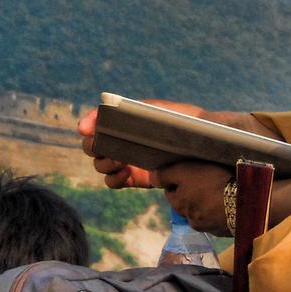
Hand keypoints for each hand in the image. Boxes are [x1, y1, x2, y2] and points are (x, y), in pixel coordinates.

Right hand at [77, 98, 207, 188]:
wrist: (204, 146)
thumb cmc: (184, 122)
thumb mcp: (164, 110)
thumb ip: (140, 110)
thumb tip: (116, 115)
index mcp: (124, 120)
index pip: (98, 119)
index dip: (89, 122)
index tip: (85, 128)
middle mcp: (121, 139)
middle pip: (92, 144)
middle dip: (94, 146)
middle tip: (104, 147)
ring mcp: (125, 159)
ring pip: (100, 164)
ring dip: (103, 164)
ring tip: (119, 162)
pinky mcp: (134, 177)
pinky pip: (112, 181)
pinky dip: (113, 179)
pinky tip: (125, 174)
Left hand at [158, 159, 232, 235]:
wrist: (244, 203)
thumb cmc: (214, 183)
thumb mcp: (187, 172)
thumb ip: (166, 175)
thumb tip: (151, 178)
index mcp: (179, 204)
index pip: (170, 191)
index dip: (178, 181)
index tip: (190, 174)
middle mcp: (189, 219)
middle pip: (185, 204)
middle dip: (190, 194)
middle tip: (204, 182)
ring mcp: (207, 227)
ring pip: (201, 213)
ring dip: (205, 204)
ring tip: (218, 193)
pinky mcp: (223, 230)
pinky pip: (216, 219)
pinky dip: (218, 212)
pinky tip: (227, 204)